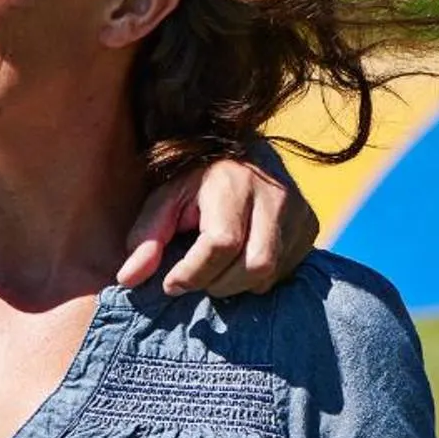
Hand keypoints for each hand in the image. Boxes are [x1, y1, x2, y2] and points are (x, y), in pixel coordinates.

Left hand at [118, 151, 319, 296]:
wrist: (244, 153)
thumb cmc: (197, 181)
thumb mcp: (165, 199)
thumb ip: (146, 237)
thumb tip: (127, 279)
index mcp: (233, 183)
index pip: (221, 243)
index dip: (193, 273)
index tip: (171, 284)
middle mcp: (273, 195)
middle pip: (253, 265)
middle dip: (217, 283)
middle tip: (196, 277)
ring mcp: (298, 211)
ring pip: (270, 274)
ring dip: (236, 284)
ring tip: (216, 270)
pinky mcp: (311, 226)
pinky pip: (285, 271)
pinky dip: (257, 279)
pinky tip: (239, 262)